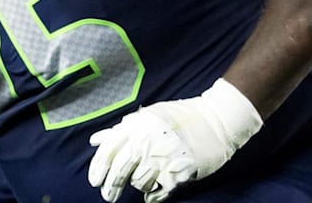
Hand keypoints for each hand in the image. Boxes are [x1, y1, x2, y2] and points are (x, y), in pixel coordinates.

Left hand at [87, 79, 262, 202]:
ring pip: (138, 182)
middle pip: (120, 169)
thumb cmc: (180, 117)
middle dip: (111, 186)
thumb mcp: (148, 117)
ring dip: (137, 185)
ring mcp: (164, 157)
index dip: (98, 168)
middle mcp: (148, 141)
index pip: (109, 150)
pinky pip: (157, 192)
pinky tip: (152, 194)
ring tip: (142, 182)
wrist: (216, 120)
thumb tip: (95, 140)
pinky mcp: (180, 172)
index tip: (94, 181)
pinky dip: (152, 195)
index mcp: (137, 125)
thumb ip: (120, 130)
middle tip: (108, 196)